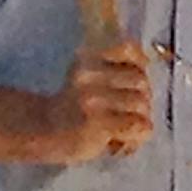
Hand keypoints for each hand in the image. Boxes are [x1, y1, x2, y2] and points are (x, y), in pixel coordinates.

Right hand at [37, 42, 152, 162]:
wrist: (42, 131)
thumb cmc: (72, 106)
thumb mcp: (87, 77)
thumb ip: (114, 69)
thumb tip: (148, 65)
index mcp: (87, 59)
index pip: (127, 48)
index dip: (139, 63)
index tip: (137, 77)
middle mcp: (89, 75)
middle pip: (141, 80)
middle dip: (142, 99)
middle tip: (127, 114)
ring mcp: (93, 99)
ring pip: (142, 105)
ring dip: (139, 121)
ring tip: (123, 131)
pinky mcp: (98, 123)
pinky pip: (139, 126)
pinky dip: (137, 138)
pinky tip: (122, 142)